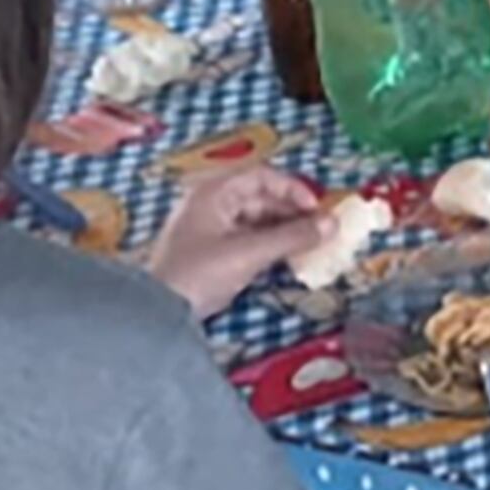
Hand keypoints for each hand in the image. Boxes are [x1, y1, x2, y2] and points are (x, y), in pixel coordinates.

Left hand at [149, 166, 325, 319]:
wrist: (156, 314)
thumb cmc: (199, 273)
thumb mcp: (249, 253)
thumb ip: (293, 237)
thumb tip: (332, 224)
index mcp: (214, 192)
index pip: (263, 176)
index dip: (294, 189)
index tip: (317, 210)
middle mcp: (210, 204)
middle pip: (260, 198)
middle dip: (292, 213)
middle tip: (319, 231)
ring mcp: (207, 228)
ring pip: (255, 220)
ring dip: (282, 231)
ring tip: (307, 246)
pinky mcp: (208, 253)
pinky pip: (246, 239)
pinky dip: (268, 245)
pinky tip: (284, 258)